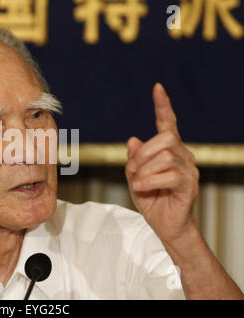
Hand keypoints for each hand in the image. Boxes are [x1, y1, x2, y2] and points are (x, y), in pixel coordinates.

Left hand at [125, 83, 199, 243]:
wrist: (165, 224)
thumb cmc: (151, 198)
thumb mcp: (135, 176)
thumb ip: (134, 159)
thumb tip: (133, 139)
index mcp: (169, 150)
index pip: (168, 123)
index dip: (163, 106)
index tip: (157, 88)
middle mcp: (183, 155)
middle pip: (165, 138)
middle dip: (142, 154)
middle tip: (133, 171)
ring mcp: (189, 169)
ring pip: (164, 157)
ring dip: (143, 171)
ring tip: (138, 184)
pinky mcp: (189, 184)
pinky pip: (169, 175)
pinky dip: (148, 181)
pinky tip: (141, 188)